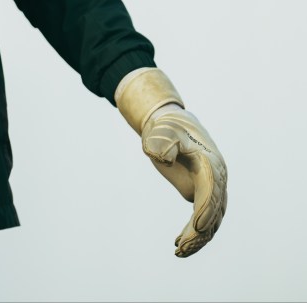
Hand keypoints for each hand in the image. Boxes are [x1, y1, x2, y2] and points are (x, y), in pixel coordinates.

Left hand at [115, 68, 227, 256]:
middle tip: (180, 247)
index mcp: (211, 163)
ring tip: (178, 252)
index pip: (212, 190)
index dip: (207, 208)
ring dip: (197, 238)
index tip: (197, 226)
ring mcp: (213, 189)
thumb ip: (162, 142)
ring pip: (212, 220)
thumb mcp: (162, 132)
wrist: (172, 127)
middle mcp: (217, 178)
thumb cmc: (166, 129)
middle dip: (199, 231)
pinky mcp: (205, 196)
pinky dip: (195, 234)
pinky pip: (205, 219)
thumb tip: (165, 158)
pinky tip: (179, 245)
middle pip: (214, 210)